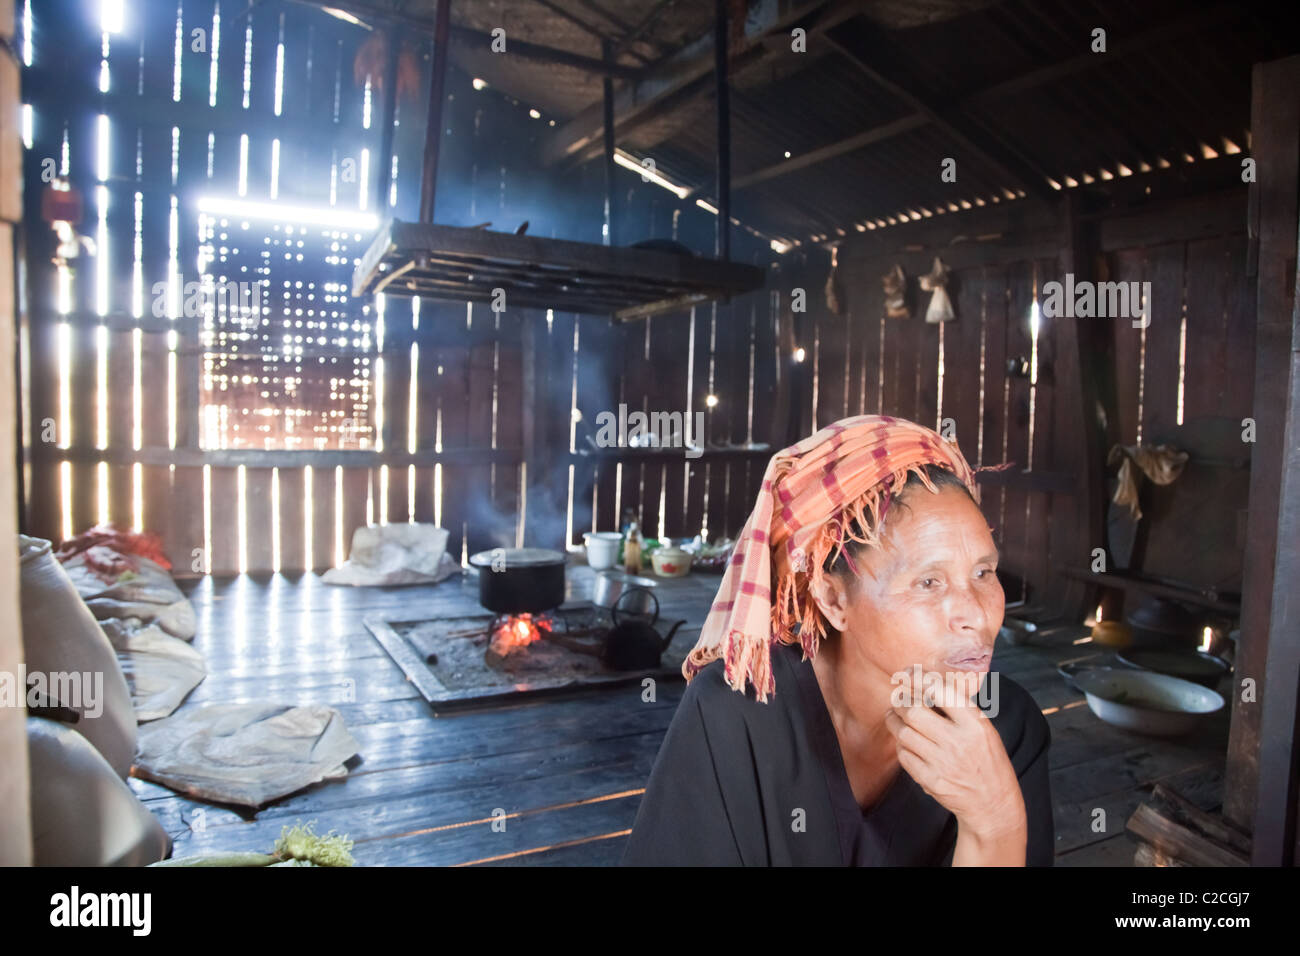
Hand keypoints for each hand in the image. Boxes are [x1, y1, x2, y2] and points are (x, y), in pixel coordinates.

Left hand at [883, 692, 1025, 841]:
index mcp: (975, 724)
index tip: (907, 673)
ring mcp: (943, 763)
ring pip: (904, 733)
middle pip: (914, 711)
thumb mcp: (984, 729)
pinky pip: (904, 756)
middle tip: (898, 699)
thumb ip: (958, 708)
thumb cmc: (987, 760)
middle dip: (900, 701)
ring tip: (894, 717)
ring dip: (894, 721)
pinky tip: (905, 742)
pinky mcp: (931, 780)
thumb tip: (923, 683)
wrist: (993, 803)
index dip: (919, 679)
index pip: (940, 691)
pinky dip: (901, 745)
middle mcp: (958, 742)